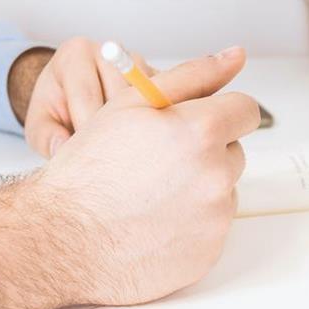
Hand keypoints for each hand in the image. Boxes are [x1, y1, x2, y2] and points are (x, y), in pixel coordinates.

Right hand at [0, 47, 258, 308]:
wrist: (63, 239)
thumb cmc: (89, 169)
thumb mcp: (131, 104)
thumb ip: (191, 76)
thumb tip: (235, 55)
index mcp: (201, 131)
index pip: (245, 110)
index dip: (219, 113)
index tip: (199, 123)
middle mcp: (216, 176)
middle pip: (233, 152)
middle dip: (205, 153)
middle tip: (157, 163)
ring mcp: (215, 219)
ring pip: (222, 192)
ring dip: (198, 189)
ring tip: (150, 195)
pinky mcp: (209, 253)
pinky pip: (211, 229)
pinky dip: (190, 225)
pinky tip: (152, 224)